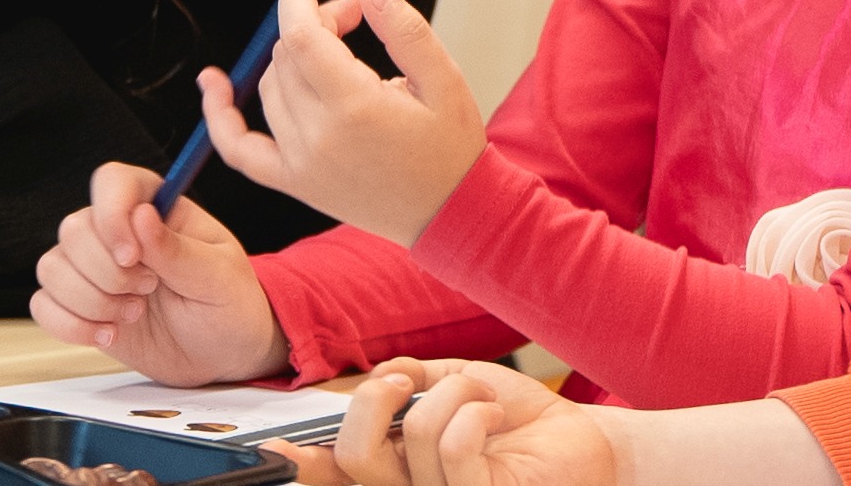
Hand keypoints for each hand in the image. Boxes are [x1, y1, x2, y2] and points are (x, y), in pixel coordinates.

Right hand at [29, 161, 288, 381]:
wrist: (222, 354)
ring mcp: (93, 268)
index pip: (112, 182)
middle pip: (74, 229)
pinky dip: (70, 325)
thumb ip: (178, 251)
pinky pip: (43, 304)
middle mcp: (116, 230)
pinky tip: (108, 335)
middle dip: (108, 273)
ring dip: (91, 301)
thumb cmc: (228, 304)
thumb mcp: (218, 277)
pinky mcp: (79, 305)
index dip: (111, 214)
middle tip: (148, 292)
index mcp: (155, 206)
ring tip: (133, 314)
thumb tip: (141, 216)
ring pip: (52, 267)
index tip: (131, 256)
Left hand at [200, 0, 486, 244]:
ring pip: (270, 87)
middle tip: (352, 15)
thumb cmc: (451, 148)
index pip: (300, 36)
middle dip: (312, 22)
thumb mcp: (445, 81)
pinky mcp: (294, 184)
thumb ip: (405, 31)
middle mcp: (318, 138)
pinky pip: (240, 148)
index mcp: (355, 108)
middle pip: (287, 56)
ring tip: (333, 48)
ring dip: (290, 56)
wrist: (450, 217)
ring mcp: (300, 165)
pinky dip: (221, 117)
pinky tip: (213, 83)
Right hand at [281, 362, 621, 485]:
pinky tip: (495, 415)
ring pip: (414, 435)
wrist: (579, 437)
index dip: (296, 464)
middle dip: (374, 399)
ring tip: (483, 397)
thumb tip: (381, 377)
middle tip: (405, 380)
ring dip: (454, 393)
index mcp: (393, 467)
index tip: (271, 449)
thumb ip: (407, 377)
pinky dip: (474, 410)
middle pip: (353, 455)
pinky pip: (455, 447)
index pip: (334, 473)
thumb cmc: (513, 416)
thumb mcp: (451, 382)